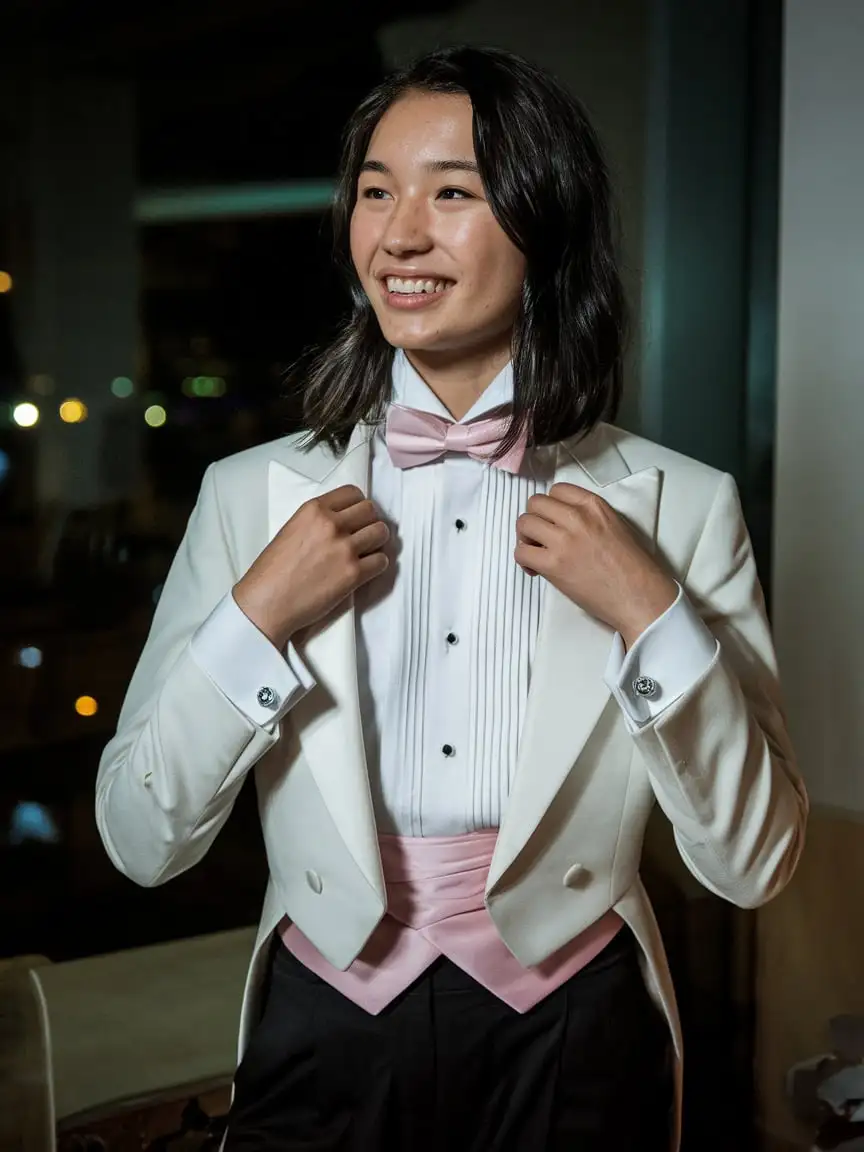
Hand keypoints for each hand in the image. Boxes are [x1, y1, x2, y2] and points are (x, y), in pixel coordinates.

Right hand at [233, 485, 389, 648]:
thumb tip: (343, 520)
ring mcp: (344, 549)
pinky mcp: (353, 574)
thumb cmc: (273, 570)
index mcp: (314, 510)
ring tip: (367, 552)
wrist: (267, 602)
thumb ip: (318, 520)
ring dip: (377, 542)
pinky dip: (377, 565)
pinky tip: (365, 569)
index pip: (353, 492)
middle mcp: (331, 524)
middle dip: (370, 522)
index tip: (357, 516)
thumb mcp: (292, 529)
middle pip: (371, 510)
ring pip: (381, 532)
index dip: (358, 505)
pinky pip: (382, 561)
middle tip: (364, 535)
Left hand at [515, 483, 676, 647]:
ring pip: (524, 524)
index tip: (553, 521)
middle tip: (540, 538)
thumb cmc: (632, 566)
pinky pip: (521, 552)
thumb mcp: (615, 525)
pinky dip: (523, 561)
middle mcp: (577, 517)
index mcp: (593, 505)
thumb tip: (561, 521)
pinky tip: (536, 570)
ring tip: (537, 553)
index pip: (556, 490)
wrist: (638, 595)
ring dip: (525, 538)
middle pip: (535, 504)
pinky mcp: (553, 565)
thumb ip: (588, 516)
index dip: (550, 506)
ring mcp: (563, 540)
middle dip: (534, 519)